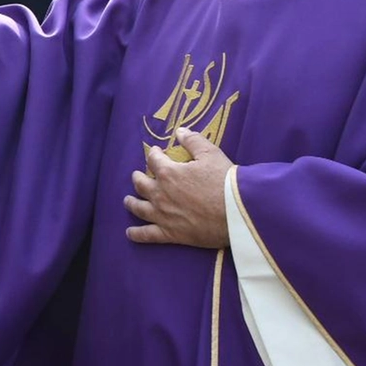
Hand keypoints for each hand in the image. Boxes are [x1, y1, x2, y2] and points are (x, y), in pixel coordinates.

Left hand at [124, 129, 233, 248]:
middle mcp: (160, 194)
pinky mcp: (171, 233)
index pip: (153, 160)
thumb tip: (180, 131)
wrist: (238, 212)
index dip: (153, 154)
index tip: (155, 152)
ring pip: (139, 208)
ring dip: (131, 203)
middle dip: (138, 178)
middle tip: (137, 176)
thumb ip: (193, 141)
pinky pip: (148, 235)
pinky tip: (129, 233)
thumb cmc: (225, 181)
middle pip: (141, 184)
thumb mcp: (210, 154)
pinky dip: (137, 234)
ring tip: (127, 200)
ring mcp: (163, 215)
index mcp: (168, 173)